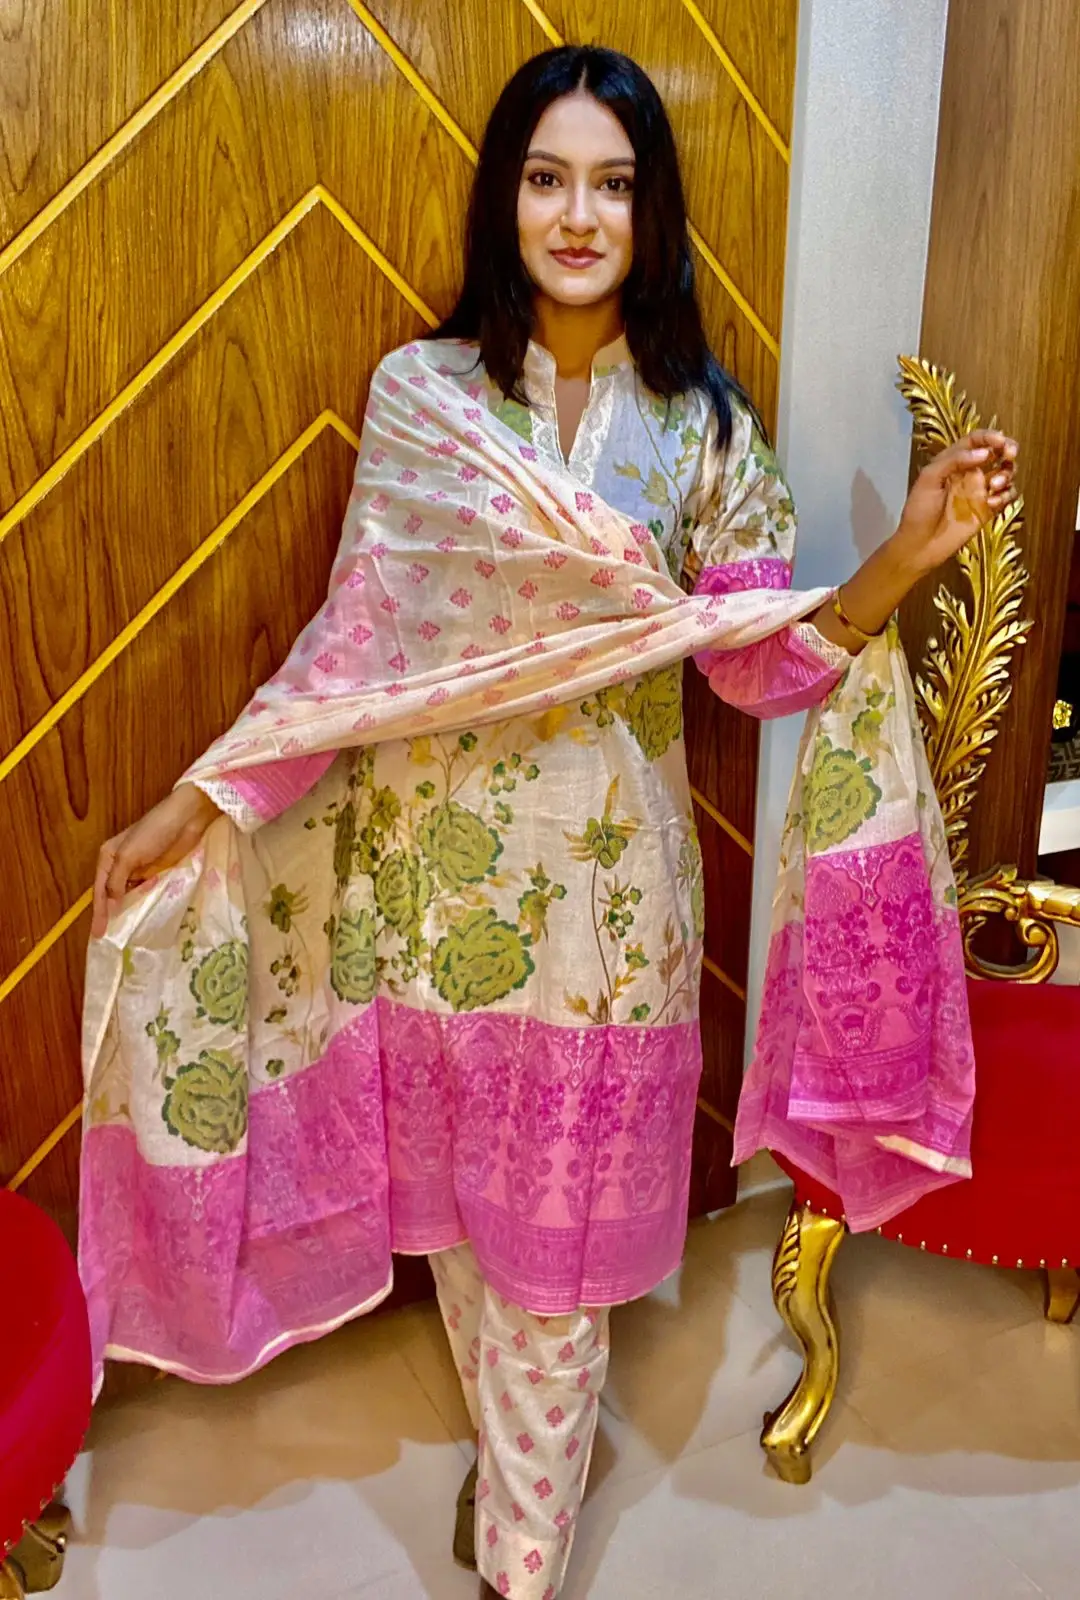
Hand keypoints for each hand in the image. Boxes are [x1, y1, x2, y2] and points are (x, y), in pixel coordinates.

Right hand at [91, 784, 221, 938]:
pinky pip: (146, 893)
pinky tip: (143, 920)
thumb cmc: (154, 832)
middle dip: (109, 914)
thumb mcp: (129, 856)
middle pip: (111, 894)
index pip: (100, 890)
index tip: (98, 933)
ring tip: (124, 935)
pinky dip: (143, 905)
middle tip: (108, 938)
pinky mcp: (156, 873)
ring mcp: (139, 870)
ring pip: (128, 896)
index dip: (99, 912)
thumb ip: (117, 881)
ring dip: (126, 912)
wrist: (186, 819)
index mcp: (108, 857)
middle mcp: (120, 864)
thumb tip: (110, 906)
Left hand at [891, 429, 1018, 578]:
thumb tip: (984, 453)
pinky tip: (992, 503)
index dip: (990, 436)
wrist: (920, 545)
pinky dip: (1006, 496)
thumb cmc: (919, 511)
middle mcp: (970, 473)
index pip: (976, 440)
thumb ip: (954, 461)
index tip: (1000, 441)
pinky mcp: (988, 509)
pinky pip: (1007, 496)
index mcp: (954, 462)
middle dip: (1008, 450)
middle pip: (997, 452)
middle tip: (1009, 455)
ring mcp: (980, 491)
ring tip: (994, 486)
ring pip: (1006, 472)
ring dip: (1007, 474)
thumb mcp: (929, 479)